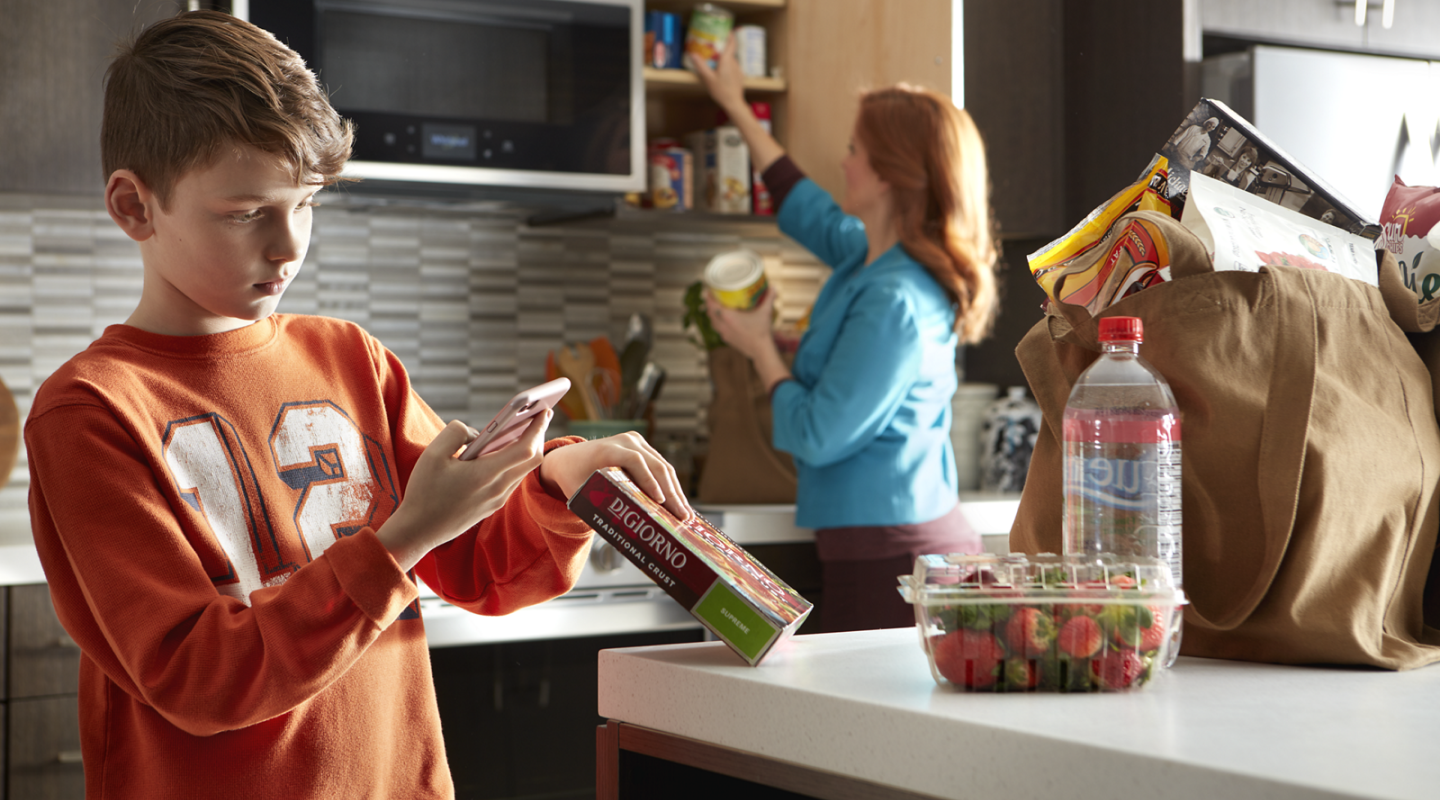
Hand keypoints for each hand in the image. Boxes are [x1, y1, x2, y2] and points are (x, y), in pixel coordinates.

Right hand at [377, 412, 550, 570]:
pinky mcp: (493, 506)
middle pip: (532, 459)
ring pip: (524, 470)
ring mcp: (497, 499)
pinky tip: (507, 451)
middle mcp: (498, 489)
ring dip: (528, 449)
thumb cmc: (424, 491)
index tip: (543, 410)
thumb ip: (456, 433)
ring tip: (525, 429)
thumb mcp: (433, 454)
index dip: (537, 428)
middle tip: (540, 415)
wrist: (419, 531)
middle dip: (539, 435)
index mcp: (486, 474)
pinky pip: (513, 480)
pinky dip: (516, 462)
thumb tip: (476, 433)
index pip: (525, 449)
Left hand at [540, 432, 692, 520]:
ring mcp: (636, 441)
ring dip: (676, 491)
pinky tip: (678, 503)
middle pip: (655, 465)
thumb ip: (598, 507)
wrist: (568, 458)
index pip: (635, 462)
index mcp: (608, 450)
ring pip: (663, 466)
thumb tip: (622, 532)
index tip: (660, 501)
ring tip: (685, 514)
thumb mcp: (581, 494)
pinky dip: (670, 485)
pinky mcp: (643, 447)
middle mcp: (625, 441)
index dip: (649, 481)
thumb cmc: (574, 479)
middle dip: (671, 493)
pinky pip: (661, 466)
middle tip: (682, 516)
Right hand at [688, 33, 745, 114]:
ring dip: (723, 59)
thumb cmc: (721, 91)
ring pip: (730, 60)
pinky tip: (720, 73)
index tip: (726, 30)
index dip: (730, 35)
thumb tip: (692, 54)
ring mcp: (738, 69)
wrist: (734, 103)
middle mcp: (734, 62)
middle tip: (713, 47)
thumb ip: (700, 65)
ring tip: (714, 61)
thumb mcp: (708, 78)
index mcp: (727, 60)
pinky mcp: (739, 76)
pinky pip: (732, 67)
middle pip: (729, 51)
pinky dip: (726, 66)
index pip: (732, 43)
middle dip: (722, 48)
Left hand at [704, 288, 778, 361]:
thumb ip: (769, 298)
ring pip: (712, 322)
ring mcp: (724, 334)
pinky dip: (718, 324)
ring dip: (712, 315)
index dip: (709, 297)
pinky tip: (724, 321)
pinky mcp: (727, 340)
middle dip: (710, 304)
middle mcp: (723, 325)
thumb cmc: (762, 331)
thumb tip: (773, 287)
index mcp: (728, 316)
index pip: (712, 305)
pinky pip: (718, 330)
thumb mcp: (766, 312)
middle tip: (714, 297)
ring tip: (717, 308)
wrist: (761, 351)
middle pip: (709, 313)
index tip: (709, 290)